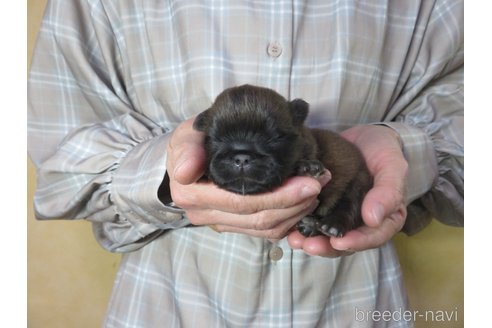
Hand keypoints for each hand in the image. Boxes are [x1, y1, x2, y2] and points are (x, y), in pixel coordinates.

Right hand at [166, 117, 330, 239]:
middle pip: (258, 218)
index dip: (279, 196)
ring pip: (265, 229)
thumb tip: (186, 171)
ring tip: (317, 190)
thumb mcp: (184, 138)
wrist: (186, 160)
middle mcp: (205, 215)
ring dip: (296, 213)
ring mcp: (220, 223)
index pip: (241, 202)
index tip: (308, 181)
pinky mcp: (233, 226)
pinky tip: (303, 203)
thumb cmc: (191, 144)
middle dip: (295, 203)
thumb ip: (187, 149)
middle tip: (320, 182)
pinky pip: (264, 232)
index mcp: (192, 195)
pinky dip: (288, 220)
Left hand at [288, 125, 407, 256]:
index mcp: (385, 219)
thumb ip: (388, 191)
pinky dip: (301, 225)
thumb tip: (374, 219)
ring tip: (294, 239)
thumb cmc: (383, 151)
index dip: (356, 242)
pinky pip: (313, 221)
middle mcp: (362, 223)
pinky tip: (288, 226)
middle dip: (326, 246)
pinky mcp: (324, 207)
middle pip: (346, 243)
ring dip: (310, 240)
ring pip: (327, 236)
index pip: (373, 237)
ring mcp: (341, 216)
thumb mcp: (392, 165)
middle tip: (308, 245)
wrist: (363, 136)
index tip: (339, 242)